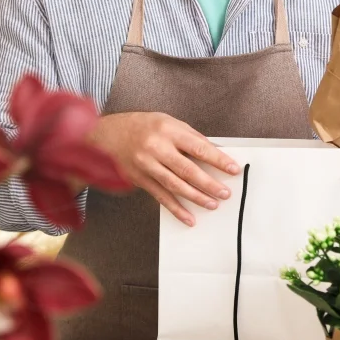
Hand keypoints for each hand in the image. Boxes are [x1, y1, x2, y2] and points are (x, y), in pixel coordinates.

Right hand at [88, 112, 240, 226]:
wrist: (106, 135)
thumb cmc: (142, 126)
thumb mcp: (168, 122)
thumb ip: (191, 137)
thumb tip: (216, 152)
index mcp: (168, 130)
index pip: (199, 147)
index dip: (218, 160)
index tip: (233, 169)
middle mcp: (156, 148)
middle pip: (188, 170)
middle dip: (209, 183)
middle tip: (225, 193)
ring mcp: (146, 165)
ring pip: (175, 186)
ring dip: (196, 197)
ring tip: (212, 204)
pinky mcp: (140, 179)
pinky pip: (161, 197)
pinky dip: (176, 209)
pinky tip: (189, 218)